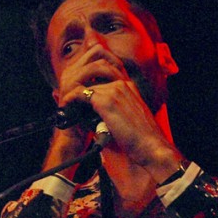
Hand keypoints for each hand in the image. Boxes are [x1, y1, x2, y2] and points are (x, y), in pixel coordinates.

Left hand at [54, 45, 178, 173]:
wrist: (150, 146)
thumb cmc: (142, 137)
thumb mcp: (131, 117)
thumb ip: (119, 109)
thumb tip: (101, 115)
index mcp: (130, 87)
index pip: (108, 72)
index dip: (92, 78)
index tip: (81, 86)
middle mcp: (123, 84)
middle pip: (96, 75)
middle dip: (82, 82)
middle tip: (71, 94)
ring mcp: (115, 90)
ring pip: (87, 84)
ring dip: (75, 91)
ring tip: (66, 101)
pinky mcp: (107, 101)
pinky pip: (81, 94)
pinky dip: (72, 99)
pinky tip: (66, 104)